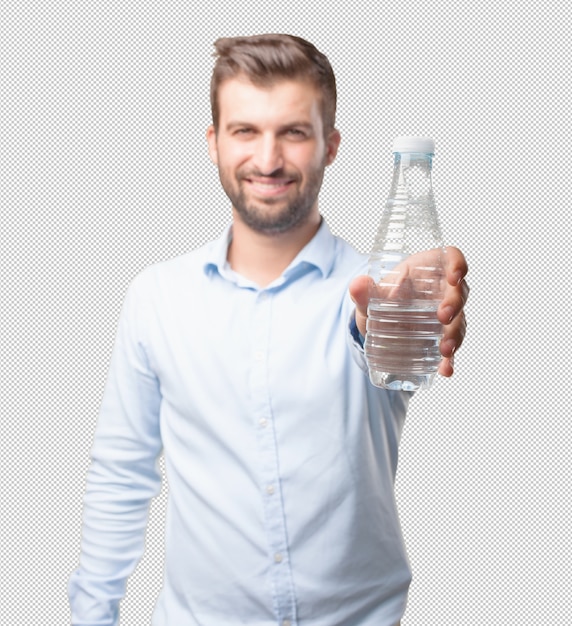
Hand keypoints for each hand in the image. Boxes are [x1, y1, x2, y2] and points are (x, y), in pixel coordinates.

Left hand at [349, 247, 468, 376]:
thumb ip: (363, 291)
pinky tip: (446, 369)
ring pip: (459, 320)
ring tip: (445, 350)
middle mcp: (441, 290)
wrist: (376, 322)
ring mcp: (445, 313)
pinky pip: (451, 346)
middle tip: (443, 318)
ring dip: (455, 335)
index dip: (458, 265)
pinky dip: (450, 359)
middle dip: (455, 305)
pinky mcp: (442, 336)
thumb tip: (356, 285)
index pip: (452, 258)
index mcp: (428, 269)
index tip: (455, 277)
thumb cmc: (381, 297)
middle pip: (459, 292)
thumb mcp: (371, 296)